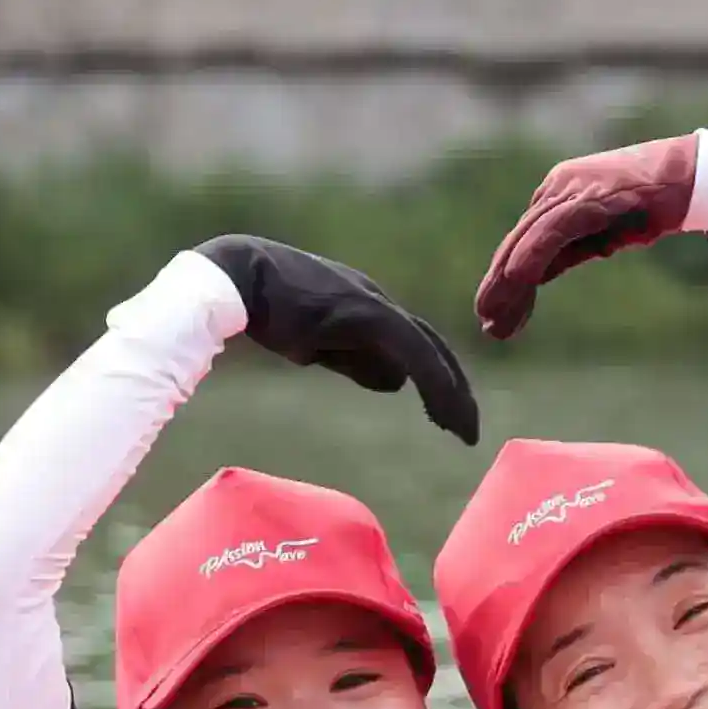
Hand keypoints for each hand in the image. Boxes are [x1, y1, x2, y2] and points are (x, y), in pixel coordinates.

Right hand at [198, 234, 479, 443]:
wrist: (239, 278)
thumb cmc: (268, 309)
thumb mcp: (320, 344)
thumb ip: (357, 361)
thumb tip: (396, 382)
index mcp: (369, 307)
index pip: (418, 343)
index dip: (438, 379)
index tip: (449, 417)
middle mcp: (380, 301)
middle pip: (433, 345)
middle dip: (456, 389)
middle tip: (467, 430)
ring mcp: (375, 304)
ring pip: (429, 350)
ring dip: (450, 393)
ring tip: (461, 430)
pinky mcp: (367, 313)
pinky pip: (413, 351)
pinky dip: (433, 383)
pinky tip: (440, 413)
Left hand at [474, 134, 697, 340]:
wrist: (692, 178)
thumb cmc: (651, 206)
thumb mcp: (601, 235)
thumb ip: (568, 250)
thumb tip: (536, 276)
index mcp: (556, 195)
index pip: (522, 242)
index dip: (505, 280)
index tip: (495, 315)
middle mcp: (555, 188)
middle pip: (517, 241)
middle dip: (499, 285)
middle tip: (485, 321)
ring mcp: (569, 189)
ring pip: (527, 238)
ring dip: (507, 279)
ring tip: (493, 313)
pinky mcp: (588, 196)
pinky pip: (553, 229)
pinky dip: (532, 255)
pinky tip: (517, 280)